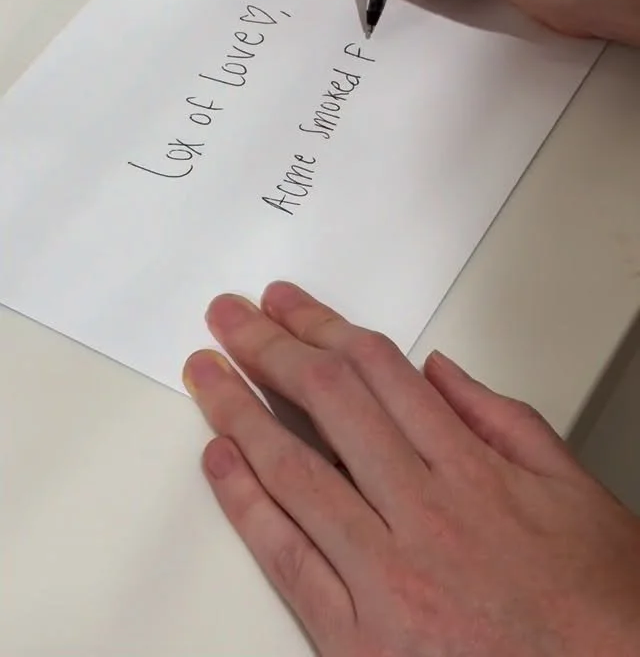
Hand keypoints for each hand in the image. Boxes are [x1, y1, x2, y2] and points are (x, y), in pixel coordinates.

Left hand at [183, 283, 639, 656]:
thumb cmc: (597, 602)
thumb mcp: (569, 485)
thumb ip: (501, 417)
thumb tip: (437, 371)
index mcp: (470, 467)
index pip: (375, 370)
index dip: (321, 326)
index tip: (286, 305)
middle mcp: (422, 510)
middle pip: (326, 401)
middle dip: (268, 348)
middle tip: (230, 318)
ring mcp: (385, 573)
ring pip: (294, 470)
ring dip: (239, 410)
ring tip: (206, 375)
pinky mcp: (358, 638)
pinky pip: (288, 557)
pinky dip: (246, 503)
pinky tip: (221, 461)